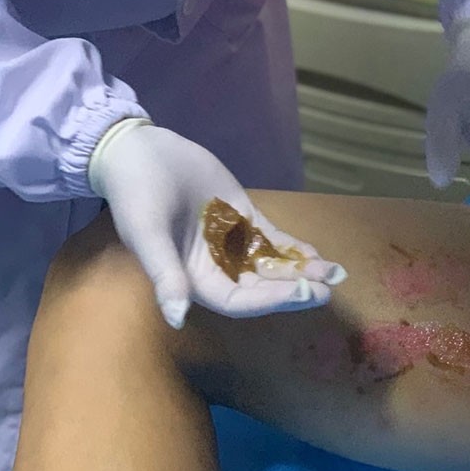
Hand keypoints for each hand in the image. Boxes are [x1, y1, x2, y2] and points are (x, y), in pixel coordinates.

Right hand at [88, 120, 345, 327]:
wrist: (141, 151)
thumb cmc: (136, 196)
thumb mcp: (147, 236)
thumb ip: (165, 276)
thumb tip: (176, 319)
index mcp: (192, 279)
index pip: (237, 301)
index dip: (269, 301)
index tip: (301, 293)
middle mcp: (215, 266)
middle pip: (260, 287)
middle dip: (293, 289)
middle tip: (327, 289)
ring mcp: (231, 241)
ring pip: (270, 264)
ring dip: (300, 270)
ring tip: (333, 273)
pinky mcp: (242, 216)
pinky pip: (271, 238)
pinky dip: (292, 247)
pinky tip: (315, 254)